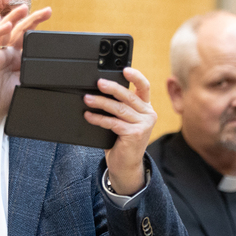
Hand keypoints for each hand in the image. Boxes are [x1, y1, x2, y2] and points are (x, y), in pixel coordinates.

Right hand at [0, 5, 51, 133]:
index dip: (39, 31)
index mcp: (18, 59)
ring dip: (14, 18)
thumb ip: (35, 75)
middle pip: (21, 32)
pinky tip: (7, 25)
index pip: (29, 40)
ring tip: (24, 8)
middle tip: (47, 11)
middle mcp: (8, 53)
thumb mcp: (26, 85)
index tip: (52, 26)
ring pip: (6, 31)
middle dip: (34, 19)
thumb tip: (54, 73)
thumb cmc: (3, 99)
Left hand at [84, 67, 156, 195]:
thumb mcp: (122, 120)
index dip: (135, 76)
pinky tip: (89, 116)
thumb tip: (97, 92)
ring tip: (87, 99)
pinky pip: (113, 122)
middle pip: (129, 96)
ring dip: (101, 103)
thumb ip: (118, 107)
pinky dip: (98, 119)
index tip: (124, 69)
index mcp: (146, 107)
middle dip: (112, 88)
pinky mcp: (135, 134)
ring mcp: (143, 124)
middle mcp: (148, 114)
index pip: (144, 87)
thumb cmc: (121, 141)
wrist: (126, 165)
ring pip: (119, 108)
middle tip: (98, 83)